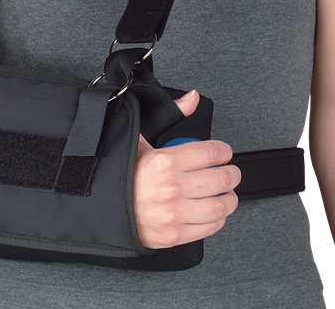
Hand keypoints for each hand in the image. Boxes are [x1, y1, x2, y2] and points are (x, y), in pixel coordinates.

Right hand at [133, 90, 240, 249]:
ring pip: (220, 205)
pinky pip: (209, 227)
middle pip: (221, 179)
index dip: (224, 151)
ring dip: (230, 198)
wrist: (102, 208)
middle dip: (232, 174)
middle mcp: (171, 188)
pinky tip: (214, 211)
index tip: (224, 153)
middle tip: (230, 172)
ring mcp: (173, 214)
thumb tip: (193, 98)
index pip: (211, 153)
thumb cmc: (122, 173)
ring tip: (227, 193)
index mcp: (163, 161)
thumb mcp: (141, 138)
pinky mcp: (174, 235)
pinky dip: (218, 218)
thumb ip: (171, 115)